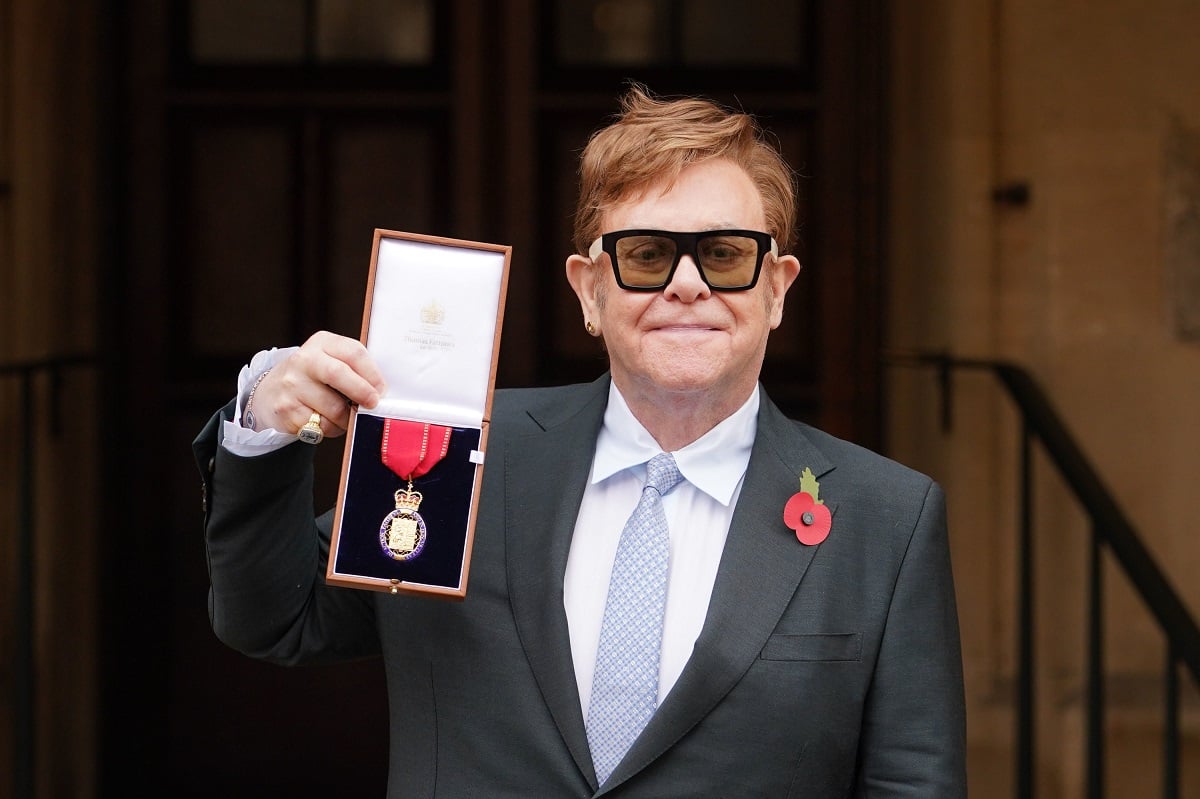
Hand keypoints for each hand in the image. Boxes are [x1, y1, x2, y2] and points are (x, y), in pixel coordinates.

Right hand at [249, 332, 385, 439]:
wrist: (272, 393)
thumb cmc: (315, 379)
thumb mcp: (331, 362)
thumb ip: (354, 369)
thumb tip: (382, 391)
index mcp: (322, 343)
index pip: (353, 352)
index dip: (372, 373)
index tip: (382, 389)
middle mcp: (303, 360)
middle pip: (338, 374)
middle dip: (362, 392)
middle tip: (373, 404)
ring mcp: (292, 385)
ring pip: (333, 407)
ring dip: (347, 418)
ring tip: (347, 416)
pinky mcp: (286, 409)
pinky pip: (321, 425)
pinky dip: (332, 428)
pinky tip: (327, 422)